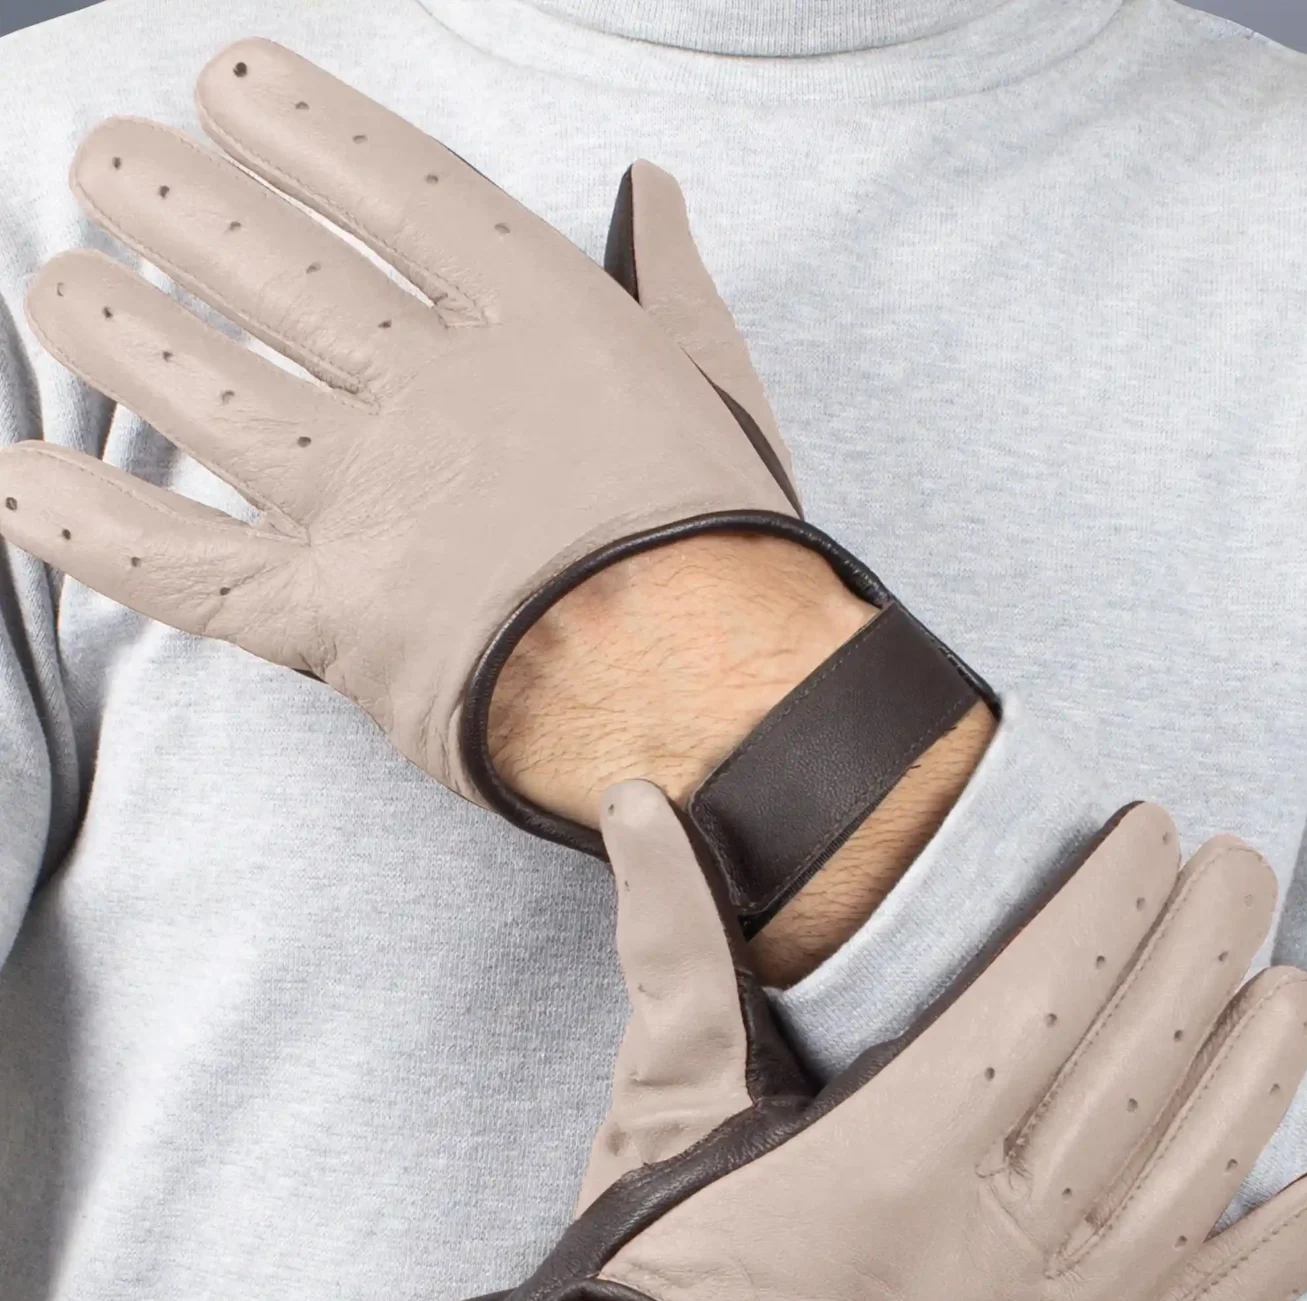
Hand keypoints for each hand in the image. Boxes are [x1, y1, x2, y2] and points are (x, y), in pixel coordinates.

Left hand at [0, 39, 991, 941]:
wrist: (716, 703)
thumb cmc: (731, 556)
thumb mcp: (722, 393)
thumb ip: (671, 284)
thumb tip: (649, 188)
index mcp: (537, 320)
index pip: (389, 185)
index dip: (296, 124)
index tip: (228, 86)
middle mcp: (432, 390)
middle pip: (270, 268)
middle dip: (169, 200)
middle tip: (104, 161)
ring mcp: (370, 502)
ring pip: (206, 392)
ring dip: (113, 327)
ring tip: (57, 282)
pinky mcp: (327, 620)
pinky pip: (181, 567)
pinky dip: (88, 529)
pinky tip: (11, 478)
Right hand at [382, 781, 1306, 1300]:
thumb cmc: (666, 1268)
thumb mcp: (663, 1097)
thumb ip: (672, 944)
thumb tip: (635, 802)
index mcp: (894, 1156)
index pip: (1046, 995)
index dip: (1112, 905)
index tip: (1154, 834)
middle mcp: (991, 1243)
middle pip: (1135, 1068)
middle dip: (1200, 952)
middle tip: (1243, 867)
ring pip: (1187, 1181)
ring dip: (1256, 1076)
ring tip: (1299, 989)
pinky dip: (1279, 1261)